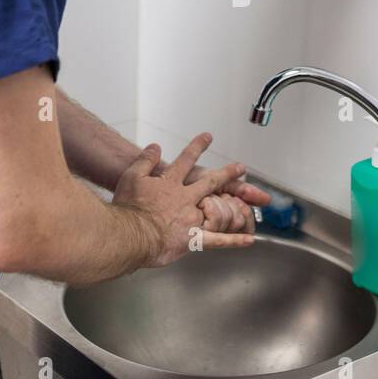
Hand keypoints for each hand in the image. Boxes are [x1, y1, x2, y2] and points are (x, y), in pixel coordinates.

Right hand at [113, 133, 255, 267]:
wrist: (130, 233)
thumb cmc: (129, 208)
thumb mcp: (132, 176)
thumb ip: (145, 160)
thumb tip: (155, 147)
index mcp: (170, 183)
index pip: (186, 160)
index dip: (197, 147)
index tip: (207, 137)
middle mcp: (185, 198)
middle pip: (210, 182)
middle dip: (226, 173)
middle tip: (239, 167)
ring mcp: (191, 218)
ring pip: (218, 208)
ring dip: (234, 203)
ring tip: (248, 201)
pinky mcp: (193, 238)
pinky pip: (217, 240)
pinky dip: (233, 241)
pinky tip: (248, 240)